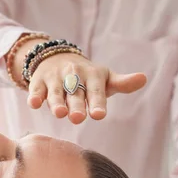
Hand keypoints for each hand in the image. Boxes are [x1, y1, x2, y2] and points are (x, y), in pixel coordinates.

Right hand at [12, 39, 146, 123]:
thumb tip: (144, 78)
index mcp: (92, 76)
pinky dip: (34, 96)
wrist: (57, 59)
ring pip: (56, 92)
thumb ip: (122, 83)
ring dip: (56, 102)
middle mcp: (73, 75)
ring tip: (59, 113)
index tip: (99, 115)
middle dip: (76, 105)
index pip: (96, 91)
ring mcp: (55, 78)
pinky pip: (36, 89)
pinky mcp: (38, 82)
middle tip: (78, 118)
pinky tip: (34, 103)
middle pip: (75, 93)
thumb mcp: (105, 78)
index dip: (97, 103)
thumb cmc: (87, 77)